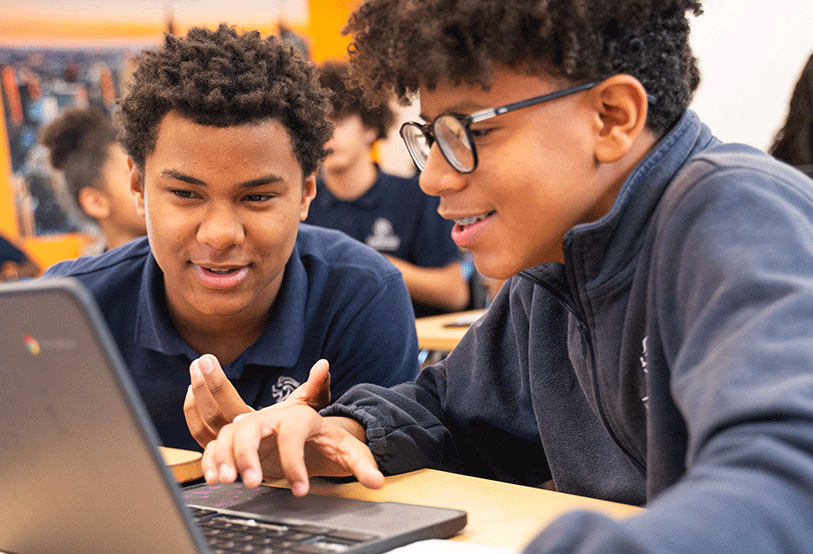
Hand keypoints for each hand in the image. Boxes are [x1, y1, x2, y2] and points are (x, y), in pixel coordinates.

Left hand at [185, 355, 331, 447]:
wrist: (296, 456)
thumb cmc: (302, 430)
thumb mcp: (311, 406)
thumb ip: (316, 385)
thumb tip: (323, 366)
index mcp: (259, 426)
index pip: (230, 403)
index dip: (217, 383)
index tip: (206, 360)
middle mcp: (241, 438)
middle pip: (213, 416)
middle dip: (202, 387)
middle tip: (197, 363)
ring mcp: (229, 446)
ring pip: (202, 428)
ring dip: (195, 400)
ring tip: (194, 374)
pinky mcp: (223, 449)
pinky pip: (201, 435)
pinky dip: (193, 414)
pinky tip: (192, 393)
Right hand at [200, 359, 383, 494]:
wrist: (312, 437)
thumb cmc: (328, 442)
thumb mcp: (347, 449)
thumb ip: (362, 463)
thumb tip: (378, 482)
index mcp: (302, 416)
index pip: (293, 432)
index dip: (294, 461)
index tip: (301, 490)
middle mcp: (273, 418)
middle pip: (251, 425)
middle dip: (246, 453)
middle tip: (253, 482)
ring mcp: (253, 428)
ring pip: (228, 434)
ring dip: (223, 456)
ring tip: (226, 481)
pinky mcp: (239, 441)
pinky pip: (217, 445)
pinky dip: (211, 459)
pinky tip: (214, 478)